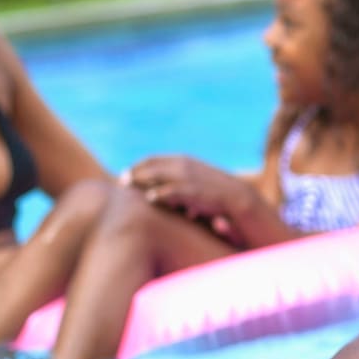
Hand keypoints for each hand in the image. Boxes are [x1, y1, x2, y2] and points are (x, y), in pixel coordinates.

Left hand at [123, 156, 248, 235]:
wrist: (237, 197)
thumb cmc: (213, 193)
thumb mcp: (194, 181)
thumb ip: (176, 182)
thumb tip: (156, 193)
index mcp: (182, 160)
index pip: (152, 159)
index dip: (137, 166)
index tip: (125, 173)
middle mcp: (182, 165)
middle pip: (150, 165)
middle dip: (134, 172)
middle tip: (121, 181)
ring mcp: (188, 177)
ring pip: (157, 175)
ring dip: (140, 180)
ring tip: (127, 186)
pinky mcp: (193, 191)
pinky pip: (172, 190)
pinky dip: (160, 193)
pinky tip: (150, 198)